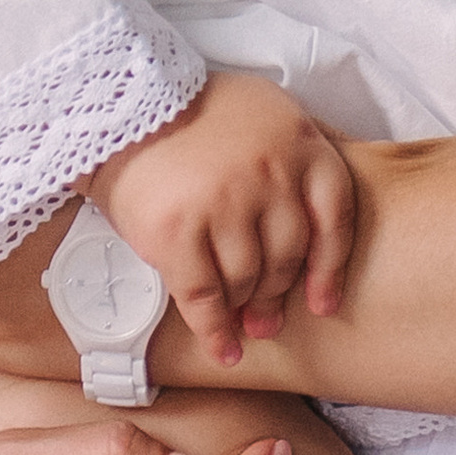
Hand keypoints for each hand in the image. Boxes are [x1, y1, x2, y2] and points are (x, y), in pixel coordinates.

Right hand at [88, 74, 353, 366]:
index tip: (323, 302)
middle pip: (289, 256)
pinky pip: (204, 297)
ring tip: (241, 323)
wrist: (120, 105)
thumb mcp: (266, 113)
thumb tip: (310, 226)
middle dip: (277, 294)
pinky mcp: (177, 232)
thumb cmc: (195, 110)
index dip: (330, 269)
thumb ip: (294, 158)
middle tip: (268, 318)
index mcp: (301, 143)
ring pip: (248, 280)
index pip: (336, 218)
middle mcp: (270, 174)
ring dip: (245, 309)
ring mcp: (225, 203)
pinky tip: (222, 348)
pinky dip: (215, 331)